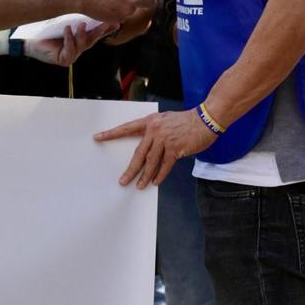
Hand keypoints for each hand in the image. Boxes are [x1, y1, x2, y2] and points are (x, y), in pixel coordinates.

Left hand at [24, 21, 118, 66]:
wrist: (29, 40)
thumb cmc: (44, 29)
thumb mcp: (62, 19)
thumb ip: (73, 14)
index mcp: (80, 37)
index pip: (96, 32)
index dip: (107, 28)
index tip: (117, 21)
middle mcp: (78, 46)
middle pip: (93, 39)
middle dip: (101, 30)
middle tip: (108, 22)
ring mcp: (72, 54)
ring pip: (82, 44)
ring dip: (83, 34)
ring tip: (81, 24)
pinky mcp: (64, 59)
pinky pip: (70, 49)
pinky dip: (69, 39)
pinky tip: (67, 30)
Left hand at [94, 109, 217, 188]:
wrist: (205, 119)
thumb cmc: (186, 120)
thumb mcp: (165, 120)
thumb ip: (154, 131)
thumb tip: (148, 146)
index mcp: (149, 122)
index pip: (126, 128)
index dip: (111, 134)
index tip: (98, 138)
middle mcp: (154, 130)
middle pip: (138, 153)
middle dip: (130, 169)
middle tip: (123, 181)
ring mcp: (165, 140)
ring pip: (151, 162)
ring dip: (145, 176)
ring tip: (139, 186)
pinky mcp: (176, 149)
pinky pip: (165, 165)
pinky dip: (160, 175)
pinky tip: (155, 182)